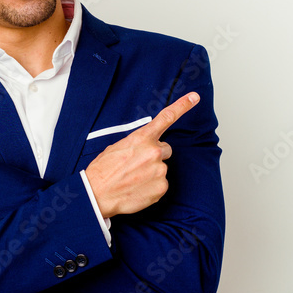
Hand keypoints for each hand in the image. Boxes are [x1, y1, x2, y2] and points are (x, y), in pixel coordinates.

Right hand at [84, 93, 198, 218]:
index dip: (182, 106)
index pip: (166, 118)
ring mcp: (160, 170)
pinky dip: (151, 187)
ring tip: (133, 179)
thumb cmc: (103, 171)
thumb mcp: (117, 148)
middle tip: (136, 165)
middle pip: (165, 149)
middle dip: (154, 155)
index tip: (194, 97)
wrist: (97, 194)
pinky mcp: (162, 187)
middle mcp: (154, 152)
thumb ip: (137, 144)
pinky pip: (161, 184)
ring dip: (151, 172)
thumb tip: (143, 148)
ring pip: (161, 168)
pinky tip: (137, 189)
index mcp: (142, 138)